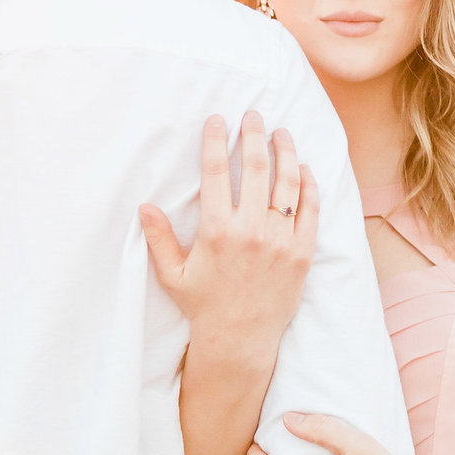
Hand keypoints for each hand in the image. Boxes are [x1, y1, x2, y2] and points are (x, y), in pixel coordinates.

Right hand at [139, 112, 318, 373]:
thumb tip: (144, 206)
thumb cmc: (203, 305)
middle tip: (253, 115)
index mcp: (216, 230)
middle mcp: (251, 230)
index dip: (216, 141)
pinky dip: (309, 185)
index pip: (217, 172)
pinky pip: (310, 210)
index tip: (217, 120)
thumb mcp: (172, 273)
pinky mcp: (302, 253)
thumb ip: (158, 238)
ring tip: (281, 132)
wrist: (240, 340)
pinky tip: (305, 168)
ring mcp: (281, 241)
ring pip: (288, 183)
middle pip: (256, 168)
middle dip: (254, 134)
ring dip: (285, 151)